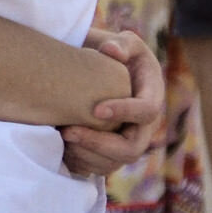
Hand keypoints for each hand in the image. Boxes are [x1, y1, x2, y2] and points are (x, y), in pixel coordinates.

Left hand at [58, 28, 165, 176]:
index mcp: (151, 97)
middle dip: (98, 144)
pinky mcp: (109, 154)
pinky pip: (97, 169)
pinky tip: (60, 149)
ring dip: (85, 155)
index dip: (125, 113)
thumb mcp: (125, 43)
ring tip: (60, 137)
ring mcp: (127, 143)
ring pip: (113, 164)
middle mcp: (143, 127)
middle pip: (131, 149)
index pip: (146, 111)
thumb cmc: (117, 54)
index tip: (97, 109)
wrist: (105, 73)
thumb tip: (111, 51)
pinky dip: (78, 163)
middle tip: (68, 131)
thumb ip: (122, 43)